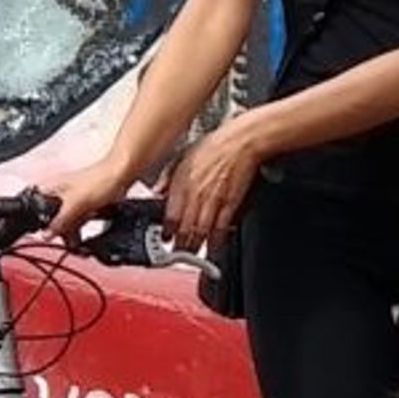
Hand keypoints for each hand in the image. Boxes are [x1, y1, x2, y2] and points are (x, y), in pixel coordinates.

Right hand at [45, 160, 134, 239]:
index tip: (44, 234)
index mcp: (50, 188)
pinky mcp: (84, 204)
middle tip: (64, 240)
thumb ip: (59, 221)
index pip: (35, 207)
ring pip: (65, 219)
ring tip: (76, 241)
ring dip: (71, 230)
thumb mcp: (75, 205)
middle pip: (50, 216)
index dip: (37, 222)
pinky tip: (84, 232)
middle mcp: (59, 193)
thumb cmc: (99, 179)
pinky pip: (78, 219)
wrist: (121, 176)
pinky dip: (81, 226)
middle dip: (58, 230)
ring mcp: (72, 199)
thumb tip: (46, 234)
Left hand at [165, 115, 273, 246]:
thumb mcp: (182, 157)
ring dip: (195, 244)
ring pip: (201, 229)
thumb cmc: (214, 146)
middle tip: (177, 254)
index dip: (167, 230)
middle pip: (184, 225)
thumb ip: (168, 177)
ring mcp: (213, 200)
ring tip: (191, 255)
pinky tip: (214, 247)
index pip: (170, 213)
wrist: (240, 142)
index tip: (165, 238)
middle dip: (180, 243)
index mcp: (181, 183)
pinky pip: (221, 226)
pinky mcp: (231, 202)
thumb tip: (158, 190)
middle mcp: (195, 194)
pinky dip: (217, 239)